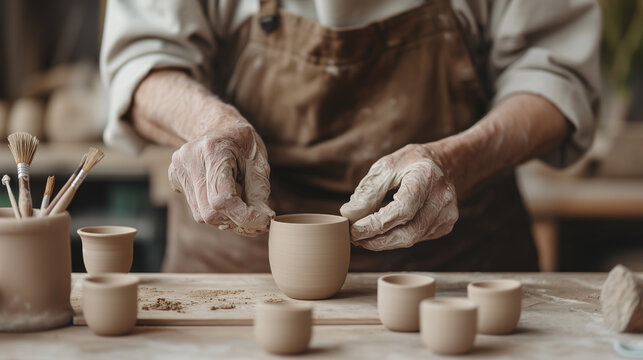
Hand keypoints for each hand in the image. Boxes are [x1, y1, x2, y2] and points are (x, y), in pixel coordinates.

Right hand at [168, 108, 274, 235]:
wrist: (218, 126)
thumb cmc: (242, 142)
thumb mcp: (259, 159)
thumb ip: (260, 190)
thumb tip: (263, 221)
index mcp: (213, 150)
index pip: (222, 199)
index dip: (244, 217)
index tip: (264, 221)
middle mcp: (190, 159)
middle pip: (210, 212)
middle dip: (237, 221)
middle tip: (257, 219)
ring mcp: (178, 169)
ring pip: (202, 214)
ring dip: (227, 218)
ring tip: (242, 206)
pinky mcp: (174, 178)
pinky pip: (196, 207)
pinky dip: (216, 211)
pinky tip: (227, 196)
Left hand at [340, 144, 457, 249]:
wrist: (442, 164)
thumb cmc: (410, 164)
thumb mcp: (386, 167)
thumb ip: (368, 191)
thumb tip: (349, 215)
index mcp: (426, 176)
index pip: (402, 209)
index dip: (376, 224)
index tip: (354, 230)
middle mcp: (442, 197)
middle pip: (408, 232)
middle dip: (377, 240)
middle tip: (354, 238)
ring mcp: (447, 214)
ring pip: (411, 239)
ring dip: (384, 241)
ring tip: (363, 236)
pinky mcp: (445, 225)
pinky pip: (416, 238)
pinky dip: (396, 237)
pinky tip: (383, 231)